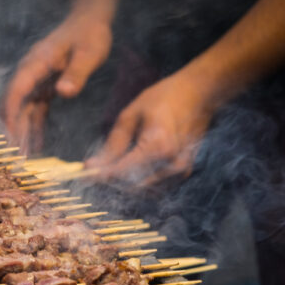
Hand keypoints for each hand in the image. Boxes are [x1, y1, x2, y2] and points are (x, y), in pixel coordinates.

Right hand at [3, 12, 112, 154]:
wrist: (89, 20)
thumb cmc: (89, 33)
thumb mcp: (88, 52)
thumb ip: (76, 73)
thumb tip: (63, 92)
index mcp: (36, 63)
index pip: (16, 90)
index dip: (10, 113)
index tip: (10, 135)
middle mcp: (31, 72)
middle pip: (15, 104)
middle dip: (13, 129)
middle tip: (15, 155)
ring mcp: (36, 80)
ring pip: (23, 109)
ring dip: (22, 131)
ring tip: (23, 156)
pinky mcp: (44, 85)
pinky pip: (36, 109)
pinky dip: (35, 126)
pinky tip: (37, 145)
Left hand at [85, 71, 215, 186]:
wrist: (201, 94)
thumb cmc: (165, 98)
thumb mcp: (131, 115)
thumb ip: (113, 144)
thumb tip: (92, 166)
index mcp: (158, 147)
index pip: (121, 172)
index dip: (100, 176)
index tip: (83, 175)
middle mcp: (171, 164)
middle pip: (131, 186)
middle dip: (109, 182)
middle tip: (92, 173)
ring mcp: (180, 171)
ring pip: (142, 190)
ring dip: (123, 184)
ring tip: (108, 170)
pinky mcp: (183, 173)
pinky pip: (154, 187)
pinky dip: (138, 182)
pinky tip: (128, 170)